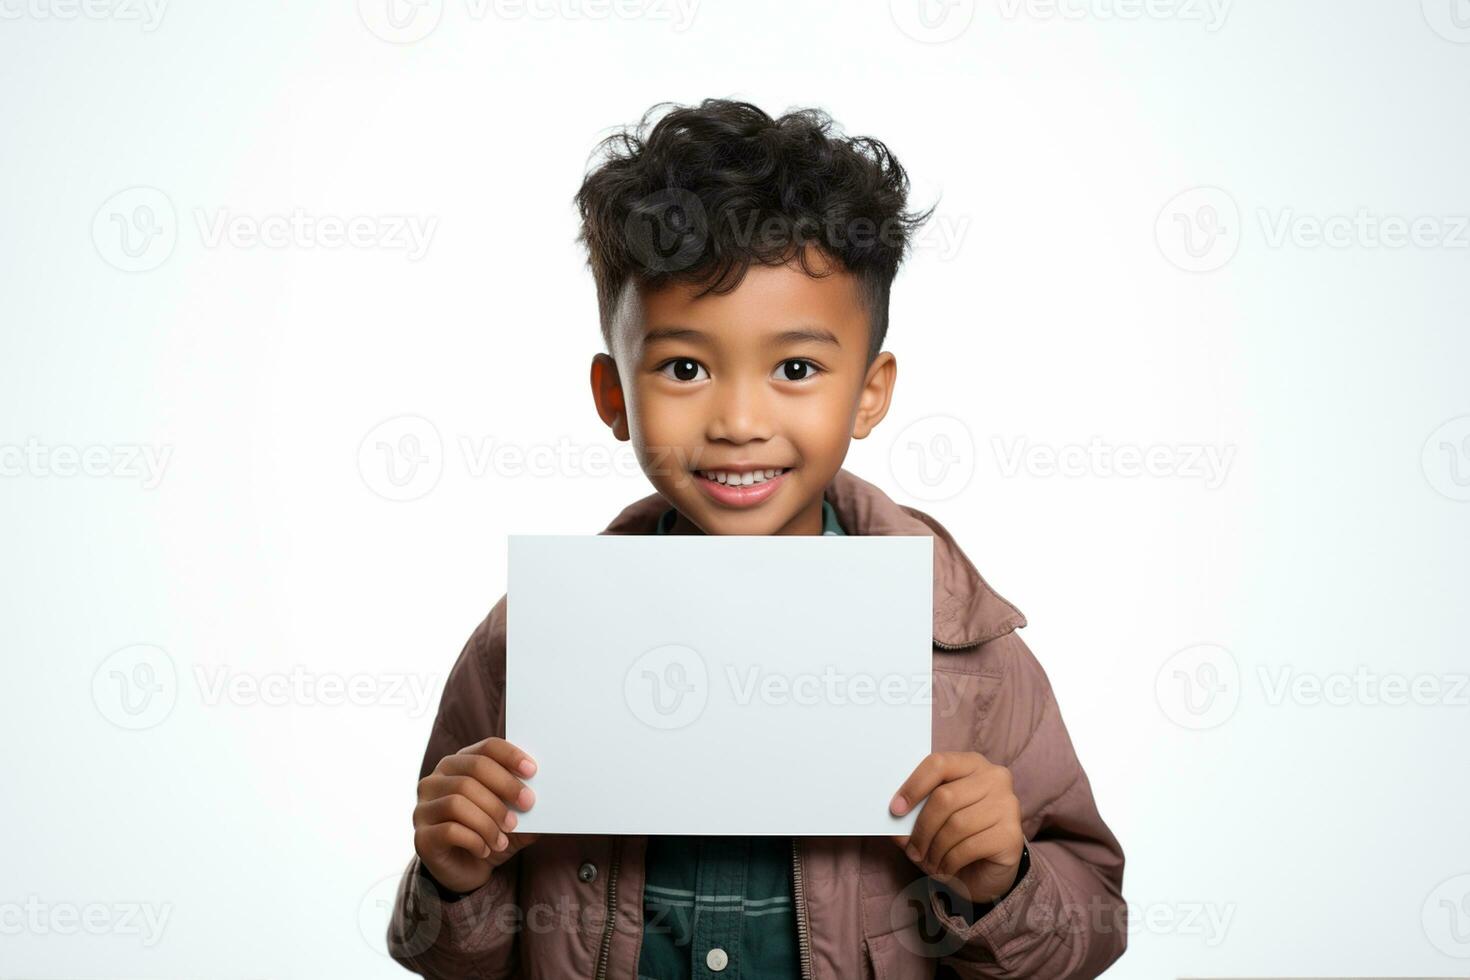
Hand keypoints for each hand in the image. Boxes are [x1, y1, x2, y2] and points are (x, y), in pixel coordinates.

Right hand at [413, 736, 539, 894]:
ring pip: (459, 801)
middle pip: (473, 771)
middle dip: (505, 787)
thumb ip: (525, 806)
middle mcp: (436, 780)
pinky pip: (450, 830)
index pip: (485, 748)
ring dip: (489, 820)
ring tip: (504, 838)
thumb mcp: (513, 818)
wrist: (465, 871)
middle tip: (528, 806)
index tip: (532, 770)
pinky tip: (486, 849)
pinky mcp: (421, 836)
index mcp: (458, 765)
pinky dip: (475, 840)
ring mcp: (424, 807)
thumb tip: (549, 797)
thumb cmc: (488, 834)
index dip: (510, 755)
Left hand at [889, 751, 1024, 904]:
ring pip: (956, 824)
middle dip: (922, 829)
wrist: (988, 871)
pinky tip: (945, 869)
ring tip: (928, 863)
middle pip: (945, 797)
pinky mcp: (1011, 834)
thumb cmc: (955, 838)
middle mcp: (995, 778)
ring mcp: (1008, 805)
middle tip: (912, 851)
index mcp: (971, 764)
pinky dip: (949, 862)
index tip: (895, 810)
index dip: (913, 786)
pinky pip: (969, 847)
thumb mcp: (929, 822)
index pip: (939, 763)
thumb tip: (892, 816)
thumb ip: (912, 814)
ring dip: (934, 850)